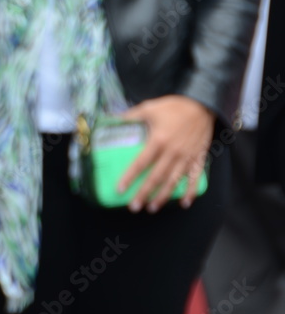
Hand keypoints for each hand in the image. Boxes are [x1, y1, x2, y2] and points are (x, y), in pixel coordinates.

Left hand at [117, 95, 214, 212]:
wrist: (203, 104)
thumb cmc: (174, 107)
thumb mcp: (149, 108)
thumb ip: (130, 116)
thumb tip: (111, 119)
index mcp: (158, 141)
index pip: (141, 163)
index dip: (130, 177)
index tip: (120, 189)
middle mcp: (173, 152)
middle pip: (156, 177)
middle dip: (144, 194)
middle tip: (133, 207)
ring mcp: (187, 157)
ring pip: (173, 181)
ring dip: (163, 196)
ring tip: (152, 208)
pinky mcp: (199, 158)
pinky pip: (195, 178)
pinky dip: (190, 191)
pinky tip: (184, 203)